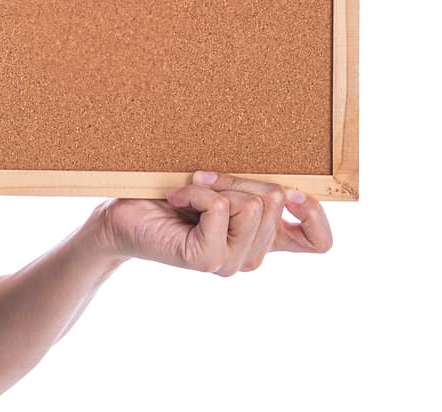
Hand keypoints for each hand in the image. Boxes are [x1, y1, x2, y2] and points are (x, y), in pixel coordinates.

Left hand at [89, 170, 333, 274]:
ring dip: (216, 186)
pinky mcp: (204, 259)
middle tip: (207, 181)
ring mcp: (227, 263)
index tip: (293, 190)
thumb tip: (288, 187)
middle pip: (275, 200)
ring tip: (190, 193)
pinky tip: (177, 199)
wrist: (122, 212)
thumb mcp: (225, 186)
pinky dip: (198, 191)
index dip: (315, 214)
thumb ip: (257, 190)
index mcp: (262, 239)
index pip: (318, 243)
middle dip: (239, 178)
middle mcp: (249, 256)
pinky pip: (220, 208)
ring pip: (250, 204)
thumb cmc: (171, 195)